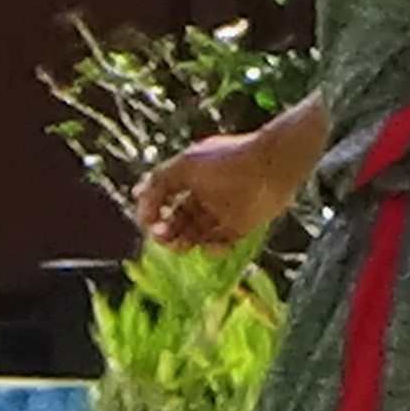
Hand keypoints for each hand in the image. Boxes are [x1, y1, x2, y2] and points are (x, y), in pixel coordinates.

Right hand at [134, 130, 295, 250]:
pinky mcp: (242, 225)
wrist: (272, 165)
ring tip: (180, 245)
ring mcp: (224, 210)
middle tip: (161, 237)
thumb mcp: (185, 165)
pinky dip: (214, 249)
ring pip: (196, 233)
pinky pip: (221, 243)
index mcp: (191, 175)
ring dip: (184, 242)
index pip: (164, 197)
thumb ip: (158, 180)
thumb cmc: (227, 161)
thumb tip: (137, 196)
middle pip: (177, 219)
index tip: (146, 221)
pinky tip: (210, 245)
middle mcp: (205, 194)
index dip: (152, 210)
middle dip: (165, 230)